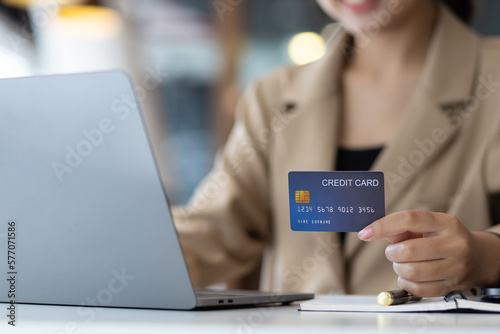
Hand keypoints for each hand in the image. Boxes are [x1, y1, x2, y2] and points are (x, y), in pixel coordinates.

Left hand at [357, 210, 499, 296]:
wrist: (478, 257)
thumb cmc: (444, 238)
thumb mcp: (428, 226)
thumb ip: (402, 228)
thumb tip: (375, 231)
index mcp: (446, 223)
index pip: (409, 219)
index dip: (382, 226)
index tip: (365, 233)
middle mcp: (454, 244)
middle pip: (408, 250)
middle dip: (392, 253)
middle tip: (394, 252)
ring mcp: (455, 267)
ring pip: (411, 271)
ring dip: (398, 268)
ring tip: (403, 263)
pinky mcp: (452, 286)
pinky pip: (418, 288)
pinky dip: (406, 283)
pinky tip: (410, 276)